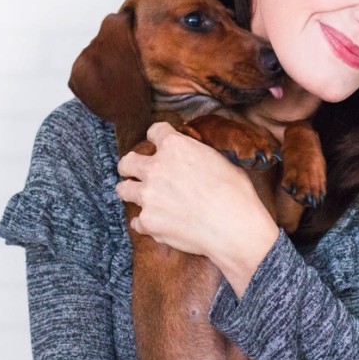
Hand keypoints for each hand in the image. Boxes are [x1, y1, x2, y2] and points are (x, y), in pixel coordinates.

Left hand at [115, 122, 279, 280]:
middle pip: (127, 162)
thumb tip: (192, 155)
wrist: (234, 228)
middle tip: (139, 172)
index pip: (154, 131)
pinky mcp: (148, 222)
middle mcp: (155, 168)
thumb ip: (196, 153)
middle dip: (131, 166)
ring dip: (133, 192)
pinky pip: (136, 221)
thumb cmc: (235, 193)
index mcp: (174, 146)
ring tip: (146, 198)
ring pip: (123, 189)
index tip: (159, 143)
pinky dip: (146, 222)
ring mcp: (148, 196)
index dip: (158, 136)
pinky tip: (159, 223)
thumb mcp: (219, 159)